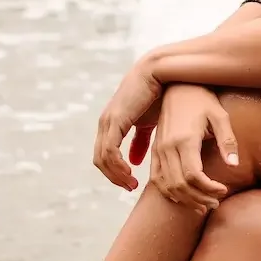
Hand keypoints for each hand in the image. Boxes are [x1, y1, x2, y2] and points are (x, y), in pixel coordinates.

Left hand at [92, 58, 163, 189]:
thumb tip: (135, 161)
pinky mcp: (115, 121)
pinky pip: (110, 151)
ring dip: (116, 175)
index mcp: (112, 125)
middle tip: (130, 188)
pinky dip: (118, 166)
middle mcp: (105, 124)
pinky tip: (131, 172)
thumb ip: (141, 141)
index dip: (115, 173)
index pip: (104, 156)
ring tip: (131, 183)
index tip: (131, 183)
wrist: (159, 72)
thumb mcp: (149, 123)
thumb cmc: (158, 95)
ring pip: (102, 158)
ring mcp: (108, 122)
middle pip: (100, 161)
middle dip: (114, 178)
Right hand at [147, 85, 239, 210]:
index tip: (223, 191)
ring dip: (185, 200)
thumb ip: (227, 140)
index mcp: (184, 139)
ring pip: (166, 186)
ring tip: (203, 204)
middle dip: (199, 198)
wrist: (178, 87)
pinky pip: (156, 179)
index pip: (193, 175)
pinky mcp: (155, 150)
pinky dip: (168, 192)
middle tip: (216, 203)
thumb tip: (234, 164)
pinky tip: (184, 197)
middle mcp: (167, 147)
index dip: (209, 189)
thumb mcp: (220, 116)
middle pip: (179, 185)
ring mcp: (158, 150)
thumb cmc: (203, 100)